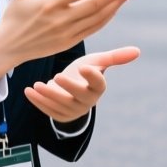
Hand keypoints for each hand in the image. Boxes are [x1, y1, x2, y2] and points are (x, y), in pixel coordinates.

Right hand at [0, 0, 136, 79]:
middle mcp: (61, 18)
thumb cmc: (15, 14)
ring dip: (115, 4)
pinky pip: (93, 28)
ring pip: (97, 18)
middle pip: (95, 4)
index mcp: (50, 3)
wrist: (8, 46)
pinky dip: (106, 17)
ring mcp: (67, 32)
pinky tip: (116, 6)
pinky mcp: (70, 42)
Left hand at [23, 46, 140, 122]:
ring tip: (37, 85)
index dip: (93, 77)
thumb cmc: (84, 72)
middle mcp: (87, 101)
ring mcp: (73, 110)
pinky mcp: (60, 116)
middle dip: (68, 88)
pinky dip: (38, 101)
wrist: (70, 88)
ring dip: (48, 96)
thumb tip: (137, 51)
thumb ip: (114, 57)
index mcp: (98, 87)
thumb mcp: (97, 62)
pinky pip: (48, 110)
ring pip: (61, 105)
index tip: (85, 67)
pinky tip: (28, 91)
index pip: (99, 84)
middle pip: (79, 96)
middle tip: (56, 76)